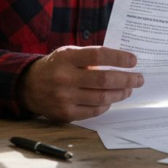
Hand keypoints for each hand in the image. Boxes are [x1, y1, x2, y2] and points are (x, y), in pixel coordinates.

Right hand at [18, 46, 143, 121]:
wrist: (28, 86)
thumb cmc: (55, 66)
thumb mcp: (68, 54)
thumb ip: (90, 57)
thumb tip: (121, 62)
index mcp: (66, 58)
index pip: (98, 55)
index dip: (119, 58)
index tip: (133, 60)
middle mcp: (64, 77)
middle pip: (103, 79)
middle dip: (126, 79)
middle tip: (139, 79)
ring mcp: (64, 97)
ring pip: (101, 97)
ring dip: (120, 93)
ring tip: (129, 89)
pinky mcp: (64, 113)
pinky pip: (93, 111)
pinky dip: (106, 105)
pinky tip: (112, 99)